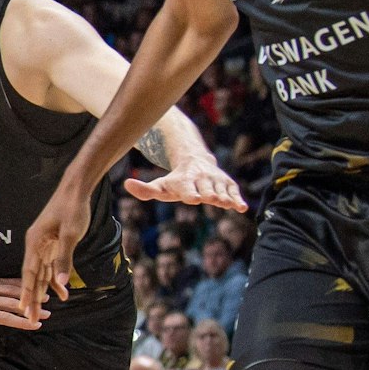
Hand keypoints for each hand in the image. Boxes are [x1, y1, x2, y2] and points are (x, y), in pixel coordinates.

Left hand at [0, 268, 46, 362]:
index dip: (21, 321)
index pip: (4, 317)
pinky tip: (26, 284)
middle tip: (48, 313)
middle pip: (12, 303)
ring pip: (10, 290)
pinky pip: (2, 281)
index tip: (36, 324)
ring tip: (45, 297)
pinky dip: (15, 283)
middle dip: (30, 309)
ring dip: (28, 294)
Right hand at [20, 187, 92, 316]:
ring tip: (44, 311)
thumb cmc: (73, 209)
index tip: (23, 309)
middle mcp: (36, 246)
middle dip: (33, 298)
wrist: (76, 189)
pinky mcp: (53, 244)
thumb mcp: (70, 235)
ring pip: (42, 273)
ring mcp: (44, 245)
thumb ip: (64, 259)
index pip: (29, 273)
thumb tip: (62, 282)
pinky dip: (56, 278)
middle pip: (33, 277)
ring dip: (44, 291)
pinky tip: (62, 291)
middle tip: (31, 318)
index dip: (27, 292)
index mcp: (35, 243)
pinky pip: (52, 265)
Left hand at [125, 153, 246, 211]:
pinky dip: (238, 199)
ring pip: (222, 190)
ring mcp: (216, 180)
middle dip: (210, 194)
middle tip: (213, 199)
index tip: (195, 198)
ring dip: (226, 197)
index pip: (189, 189)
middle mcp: (202, 179)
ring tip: (230, 204)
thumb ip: (144, 190)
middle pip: (208, 190)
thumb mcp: (159, 185)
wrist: (194, 161)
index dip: (191, 194)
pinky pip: (234, 191)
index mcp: (185, 181)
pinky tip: (242, 208)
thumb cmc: (174, 180)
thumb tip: (126, 184)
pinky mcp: (227, 183)